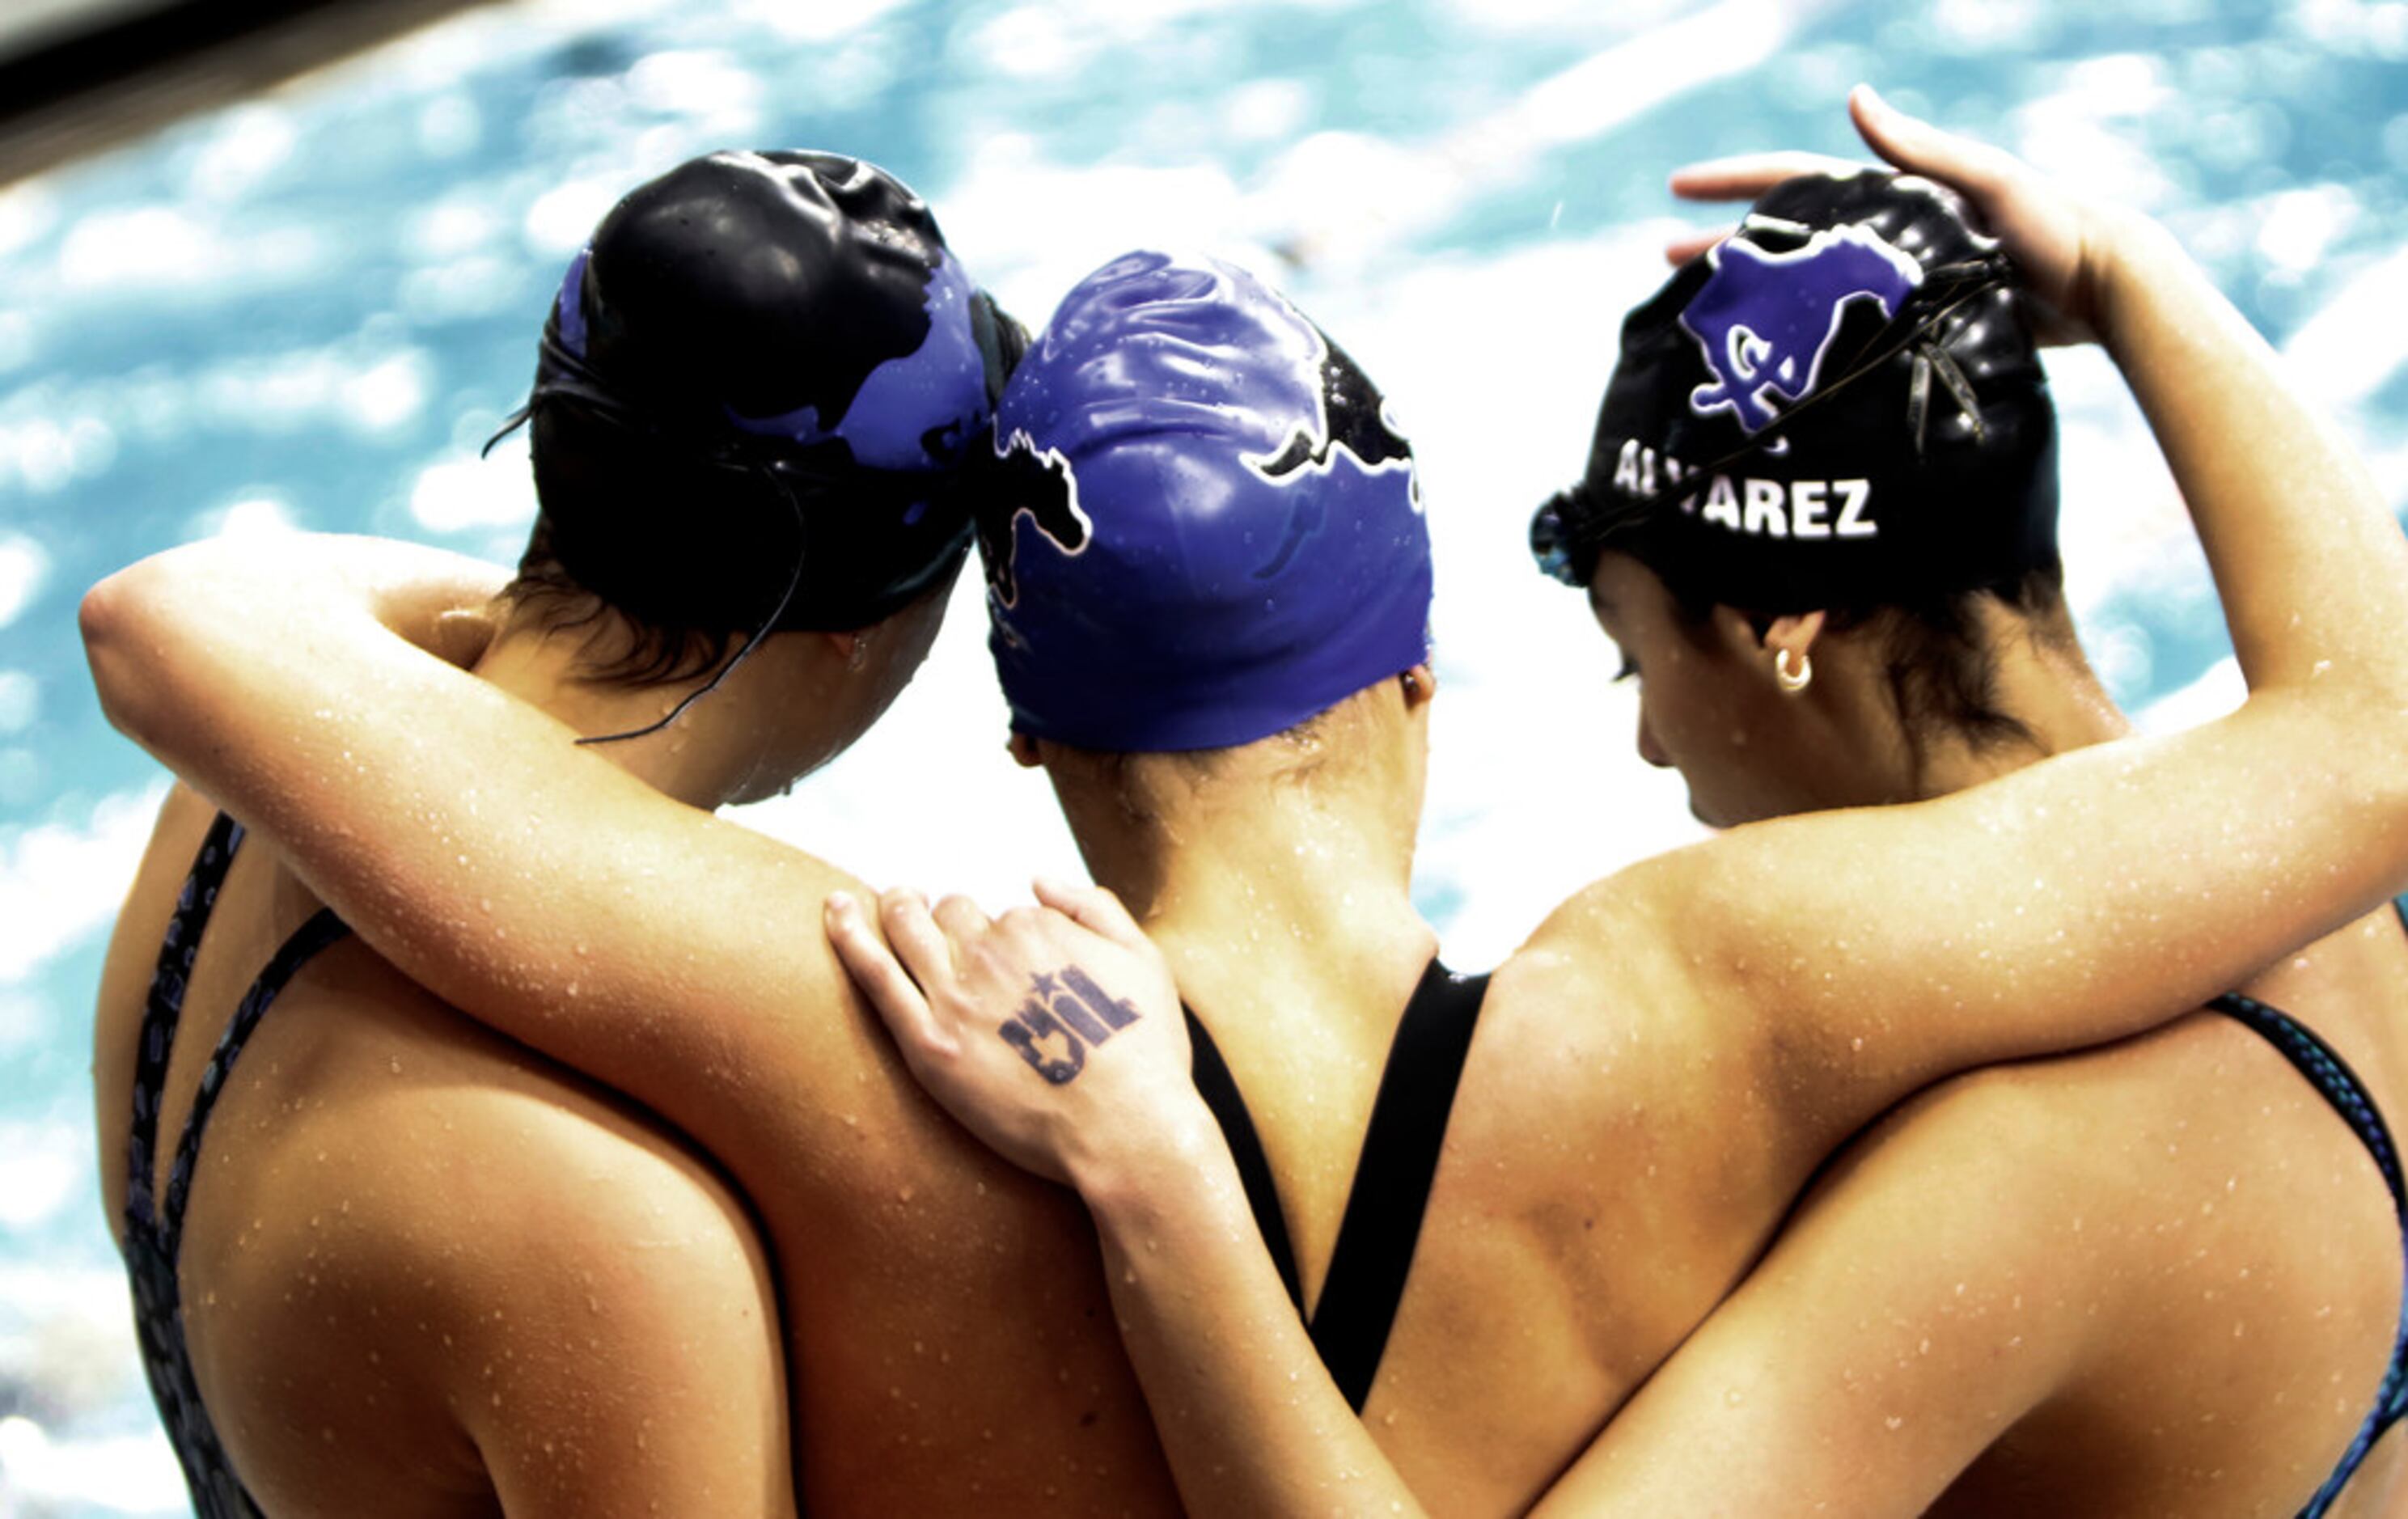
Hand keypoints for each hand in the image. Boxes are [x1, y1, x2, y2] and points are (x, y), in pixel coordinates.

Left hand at [825, 879, 1204, 1191]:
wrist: (1128, 1130)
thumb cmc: (1147, 1055)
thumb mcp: (1145, 960)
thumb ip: (1094, 907)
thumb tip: (1037, 879)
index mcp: (1039, 928)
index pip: (1002, 914)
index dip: (1003, 936)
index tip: (1008, 962)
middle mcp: (991, 952)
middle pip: (949, 912)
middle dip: (940, 910)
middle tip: (926, 913)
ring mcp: (955, 998)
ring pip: (907, 929)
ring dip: (895, 907)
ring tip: (886, 904)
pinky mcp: (928, 1046)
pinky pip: (875, 976)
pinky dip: (849, 935)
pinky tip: (833, 910)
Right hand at [1663, 85, 2136, 345]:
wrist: (2103, 289)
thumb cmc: (2053, 227)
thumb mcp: (1987, 179)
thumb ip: (1921, 148)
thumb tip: (1857, 99)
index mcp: (1892, 190)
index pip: (1796, 177)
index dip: (1734, 182)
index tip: (1676, 188)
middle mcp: (1885, 230)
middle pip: (1788, 234)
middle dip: (1726, 244)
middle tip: (1667, 264)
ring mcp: (1896, 276)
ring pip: (1805, 282)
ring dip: (1756, 293)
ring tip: (1706, 316)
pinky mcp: (1914, 319)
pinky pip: (1839, 324)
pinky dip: (1800, 335)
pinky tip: (1774, 360)